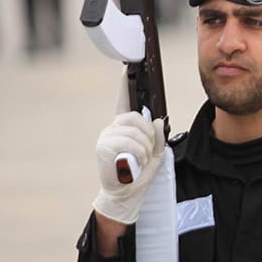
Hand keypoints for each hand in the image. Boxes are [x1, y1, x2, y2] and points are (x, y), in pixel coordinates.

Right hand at [93, 80, 165, 223]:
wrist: (127, 194)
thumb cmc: (139, 173)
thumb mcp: (156, 152)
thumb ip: (158, 136)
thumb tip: (156, 120)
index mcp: (125, 126)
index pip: (124, 101)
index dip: (124, 85)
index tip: (127, 68)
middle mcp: (114, 127)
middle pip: (136, 117)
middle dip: (148, 136)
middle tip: (146, 153)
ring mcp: (107, 136)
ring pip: (135, 131)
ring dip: (144, 148)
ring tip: (139, 160)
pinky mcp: (103, 147)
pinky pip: (129, 143)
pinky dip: (138, 154)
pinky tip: (132, 163)